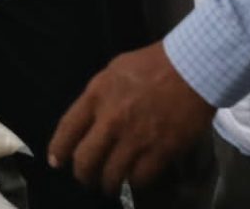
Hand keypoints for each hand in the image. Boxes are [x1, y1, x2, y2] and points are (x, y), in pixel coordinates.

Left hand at [48, 41, 214, 194]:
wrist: (193, 68)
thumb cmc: (155, 64)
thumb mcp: (115, 70)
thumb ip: (100, 95)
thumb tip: (91, 117)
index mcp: (97, 95)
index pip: (68, 129)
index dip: (59, 149)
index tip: (56, 161)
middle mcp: (111, 120)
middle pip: (85, 160)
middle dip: (83, 175)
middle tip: (87, 179)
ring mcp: (136, 137)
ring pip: (111, 175)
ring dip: (109, 184)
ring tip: (111, 185)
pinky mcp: (160, 151)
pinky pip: (140, 178)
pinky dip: (136, 182)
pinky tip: (136, 178)